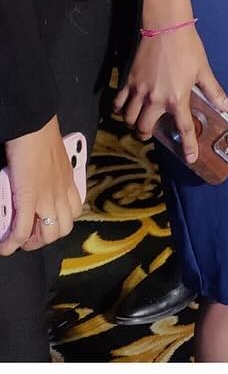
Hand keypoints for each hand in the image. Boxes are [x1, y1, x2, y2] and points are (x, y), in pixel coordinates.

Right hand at [0, 117, 84, 254]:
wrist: (34, 126)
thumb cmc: (41, 137)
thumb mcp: (54, 159)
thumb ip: (50, 173)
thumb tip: (39, 179)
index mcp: (69, 182)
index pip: (74, 212)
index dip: (60, 223)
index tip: (44, 224)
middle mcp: (62, 192)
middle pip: (63, 228)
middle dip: (46, 238)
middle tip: (29, 236)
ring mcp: (47, 197)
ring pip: (47, 234)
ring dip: (32, 242)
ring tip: (18, 241)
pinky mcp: (29, 197)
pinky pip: (22, 229)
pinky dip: (12, 242)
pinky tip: (5, 247)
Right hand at [115, 26, 227, 165]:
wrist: (166, 28)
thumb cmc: (187, 48)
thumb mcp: (203, 71)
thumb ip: (214, 91)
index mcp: (176, 98)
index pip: (183, 128)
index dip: (188, 145)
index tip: (190, 157)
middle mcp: (155, 98)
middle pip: (144, 128)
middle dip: (146, 134)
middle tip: (151, 132)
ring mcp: (139, 91)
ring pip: (128, 118)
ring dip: (133, 124)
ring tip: (138, 121)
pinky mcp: (129, 81)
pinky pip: (118, 102)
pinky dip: (119, 109)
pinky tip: (124, 109)